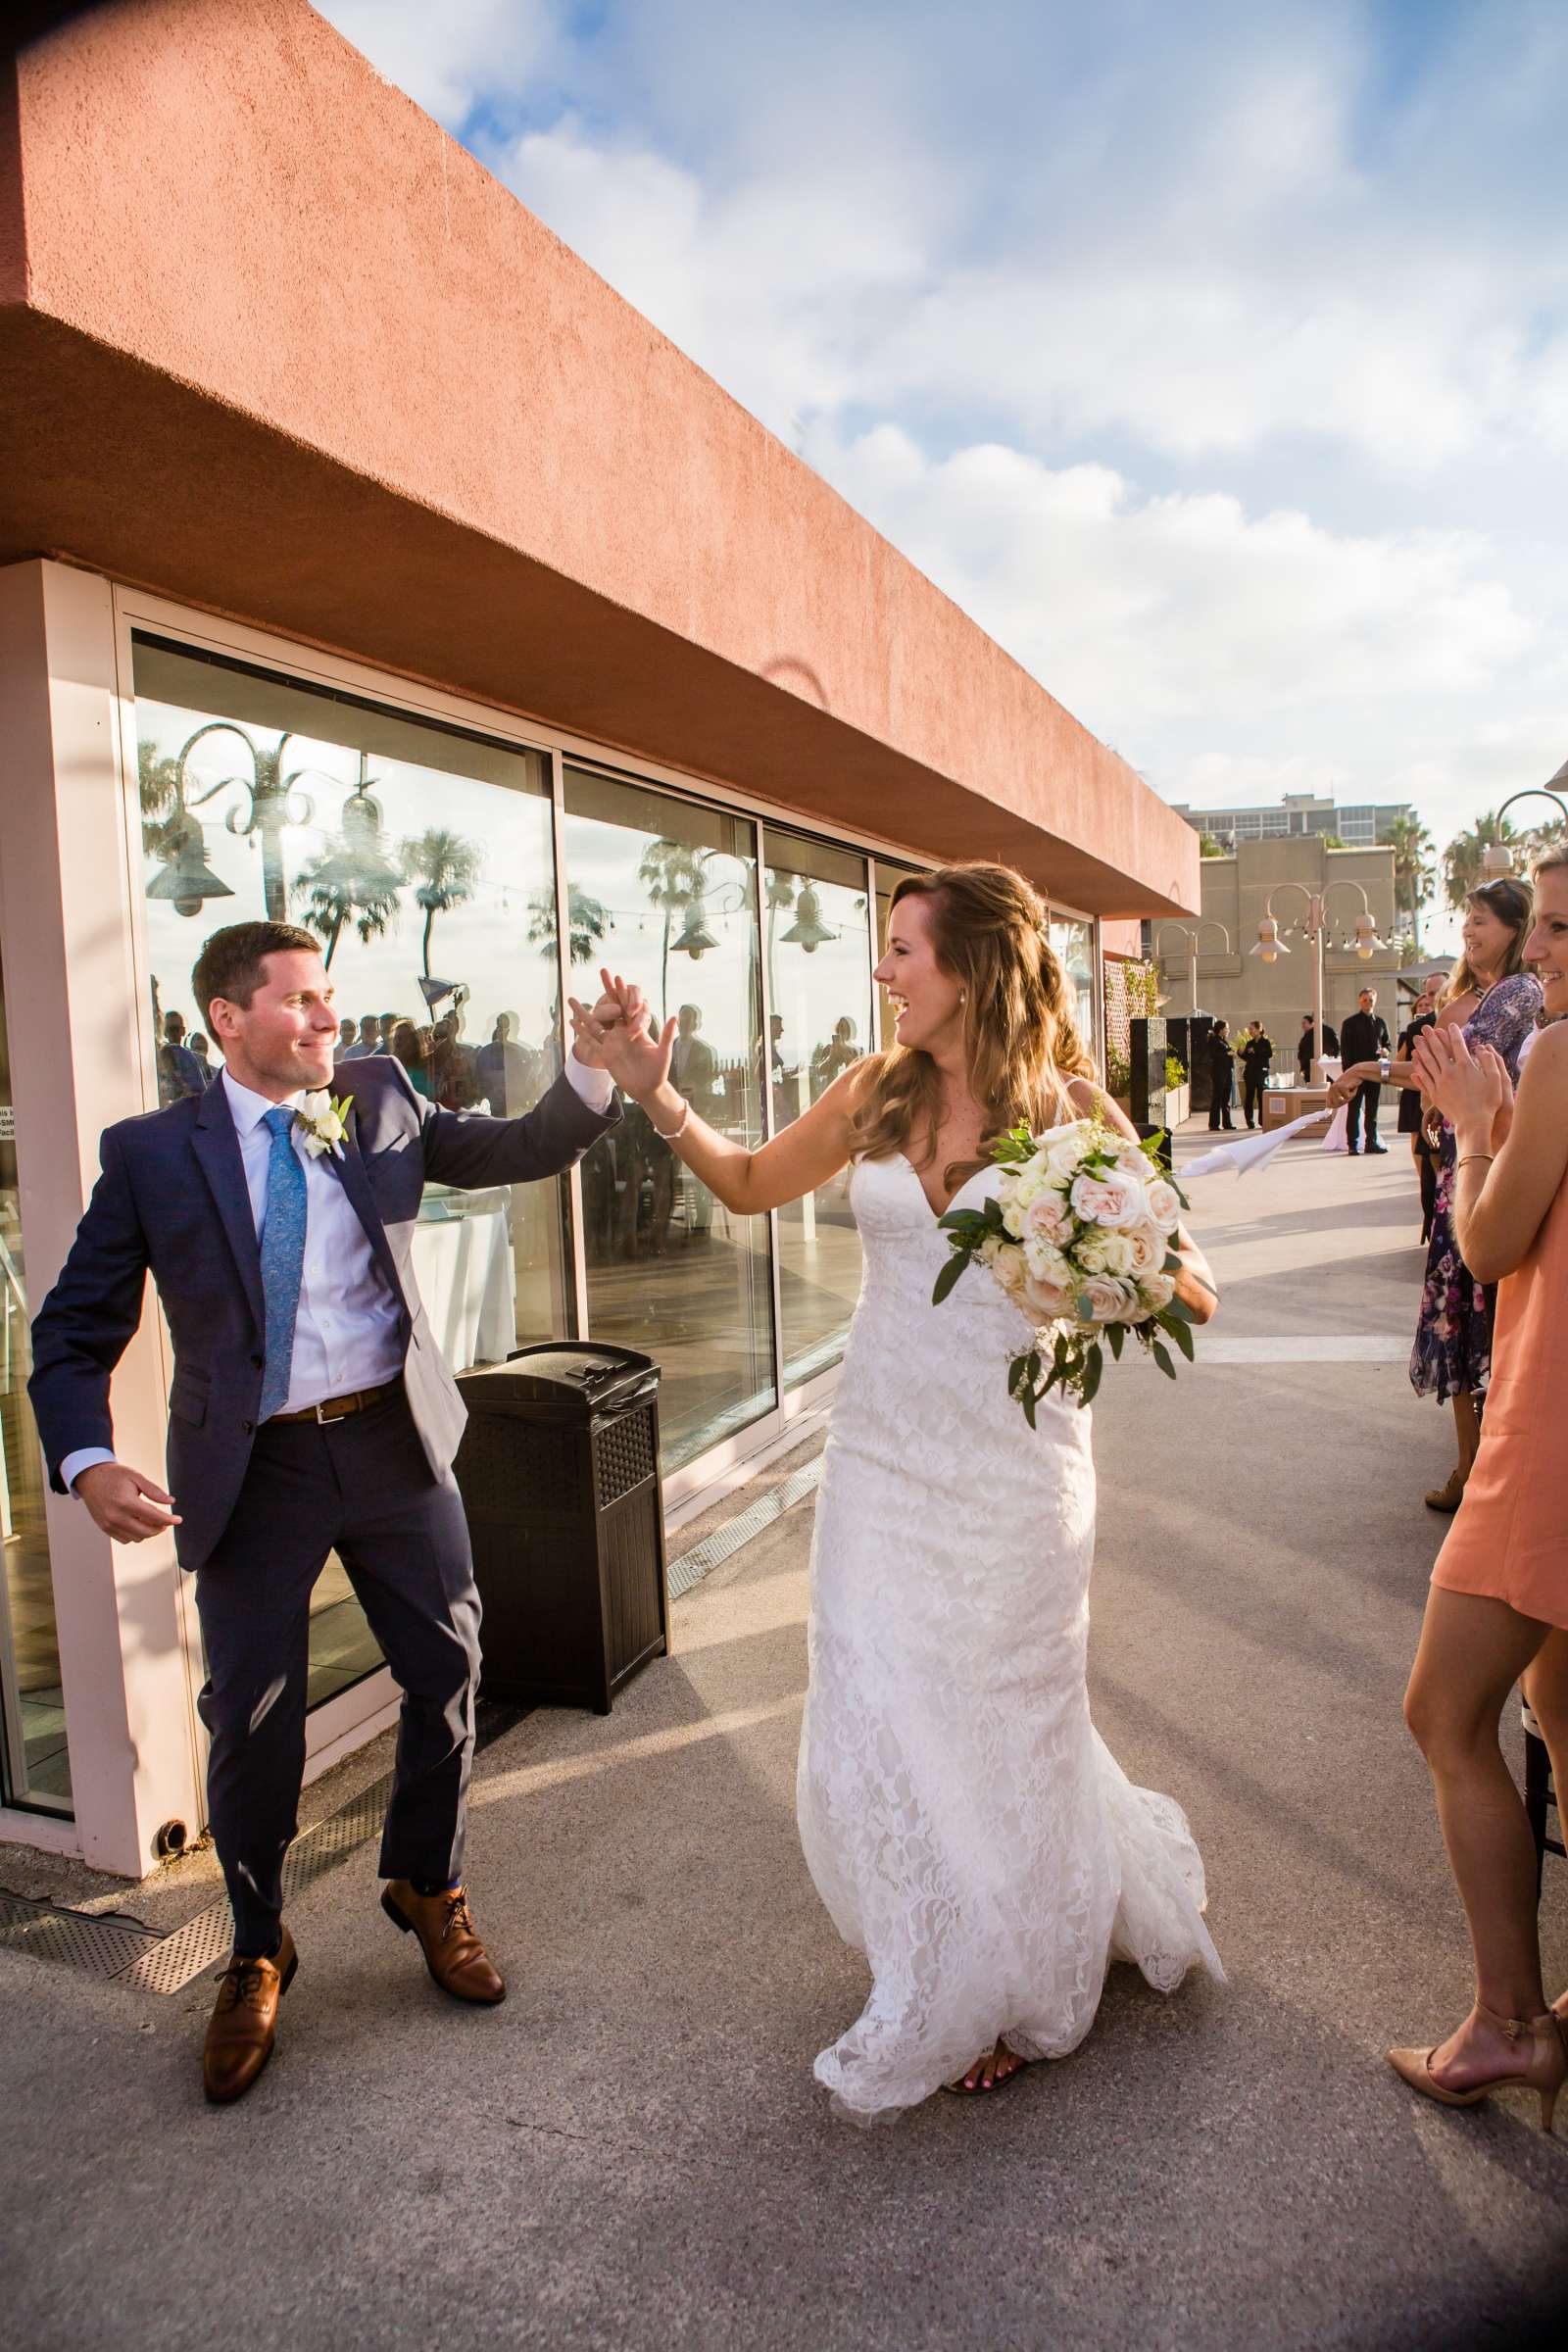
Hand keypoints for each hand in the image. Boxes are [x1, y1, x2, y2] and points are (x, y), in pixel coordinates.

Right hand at [74, 1461, 181, 1542]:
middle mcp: (116, 1516)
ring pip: (137, 1538)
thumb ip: (154, 1491)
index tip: (179, 1520)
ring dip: (148, 1531)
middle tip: (166, 1520)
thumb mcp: (136, 1477)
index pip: (154, 1517)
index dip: (169, 1520)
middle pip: (146, 1531)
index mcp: (126, 1502)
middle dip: (160, 1527)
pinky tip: (138, 1522)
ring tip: (150, 1518)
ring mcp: (109, 1524)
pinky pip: (125, 1539)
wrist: (90, 1478)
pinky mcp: (105, 1528)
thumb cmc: (114, 1475)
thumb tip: (171, 1502)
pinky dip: (135, 1534)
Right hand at [567, 970, 675, 1101]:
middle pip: (612, 1006)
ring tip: (571, 998)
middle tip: (602, 971)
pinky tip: (571, 1021)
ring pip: (595, 1022)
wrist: (648, 1089)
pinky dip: (580, 1031)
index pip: (628, 1006)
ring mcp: (612, 1042)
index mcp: (636, 1029)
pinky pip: (590, 1041)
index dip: (623, 992)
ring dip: (583, 1010)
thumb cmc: (658, 1072)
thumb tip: (675, 1016)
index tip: (618, 977)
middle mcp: (622, 1032)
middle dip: (607, 989)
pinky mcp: (605, 1054)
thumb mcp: (663, 1053)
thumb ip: (666, 1035)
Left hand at [1325, 1069, 1356, 1107]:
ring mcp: (1336, 1088)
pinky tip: (1353, 1087)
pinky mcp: (1342, 1087)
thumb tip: (1330, 1108)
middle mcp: (1331, 1089)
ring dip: (1349, 1097)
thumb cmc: (1350, 1083)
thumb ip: (1337, 1100)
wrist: (1356, 1073)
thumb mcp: (1343, 1092)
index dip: (1335, 1106)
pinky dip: (1353, 1093)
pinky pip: (1348, 1097)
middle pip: (1336, 1104)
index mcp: (1330, 1090)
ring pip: (1343, 1101)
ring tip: (1350, 1090)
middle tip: (1348, 1094)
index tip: (1337, 1106)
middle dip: (1344, 1101)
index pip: (1329, 1104)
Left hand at [1412, 1024, 1506, 1140]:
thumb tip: (1481, 1048)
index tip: (1450, 1025)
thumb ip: (1490, 1061)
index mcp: (1465, 1067)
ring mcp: (1440, 1083)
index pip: (1458, 1044)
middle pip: (1438, 1050)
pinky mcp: (1435, 1094)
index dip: (1454, 1033)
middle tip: (1425, 1027)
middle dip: (1431, 1037)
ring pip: (1427, 1062)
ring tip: (1416, 1040)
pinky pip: (1424, 1078)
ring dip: (1421, 1049)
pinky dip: (1418, 1068)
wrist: (1473, 1123)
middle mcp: (1450, 1072)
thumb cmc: (1488, 1102)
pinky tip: (1414, 1062)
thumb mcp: (1496, 1079)